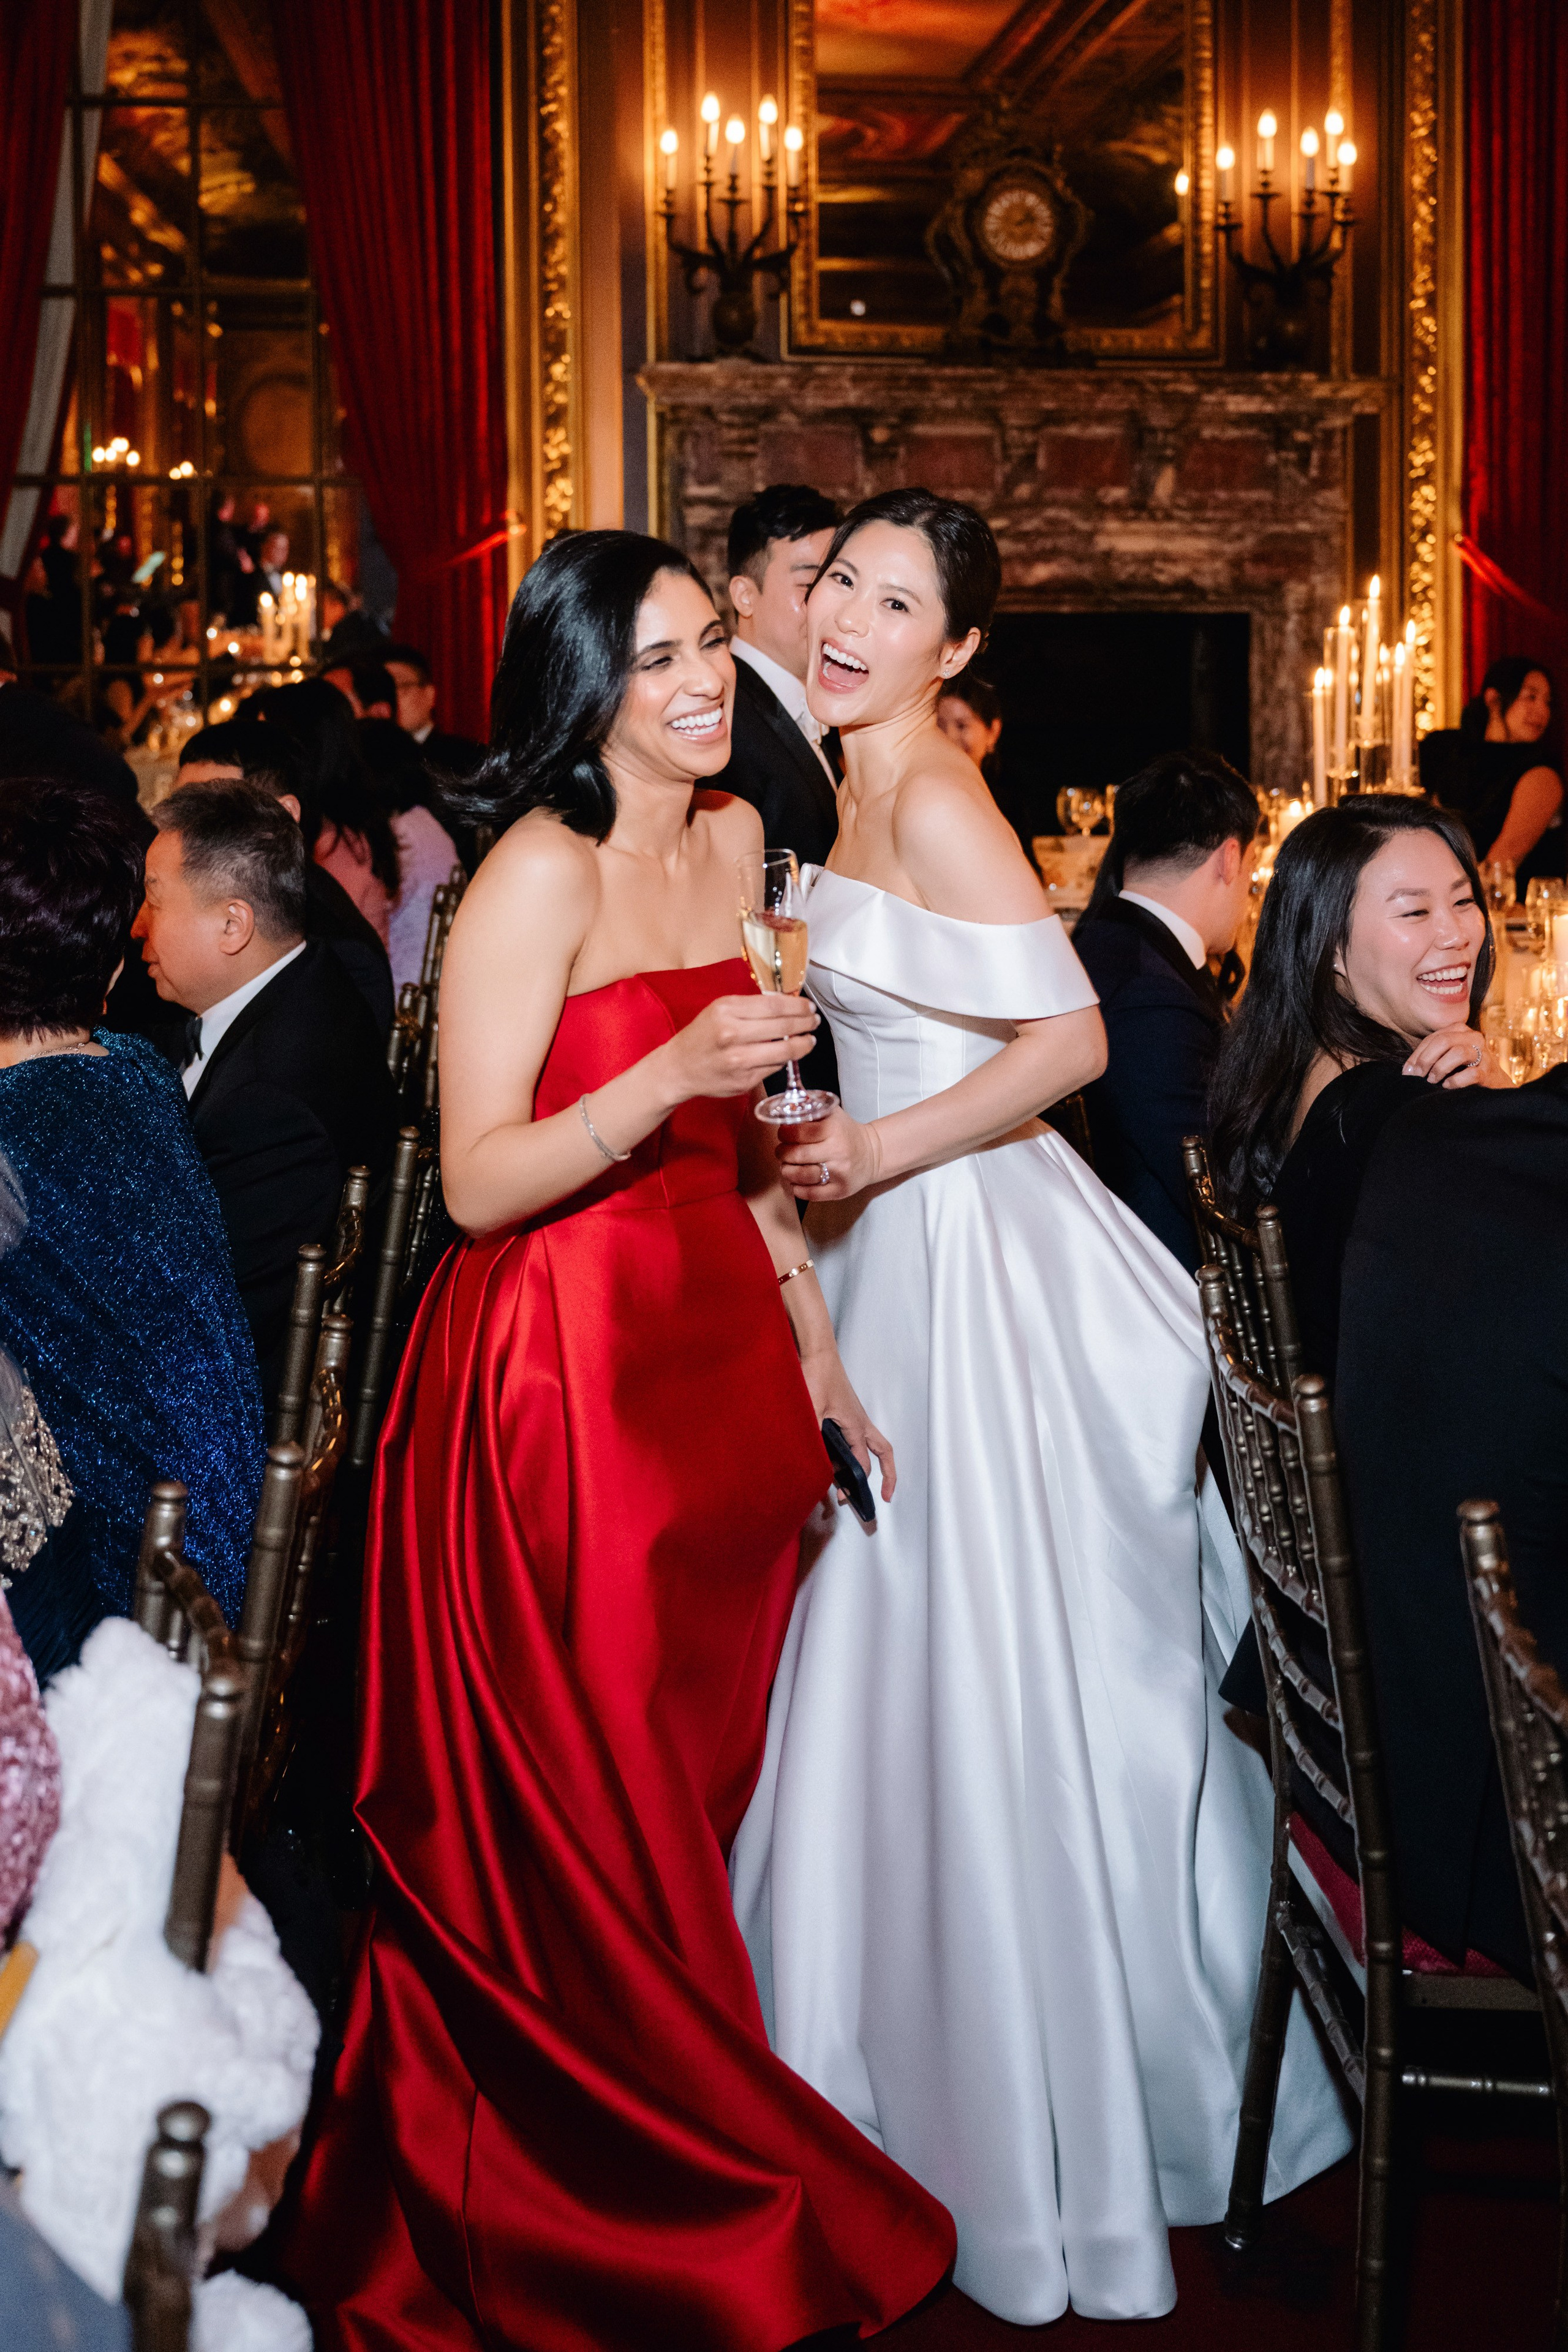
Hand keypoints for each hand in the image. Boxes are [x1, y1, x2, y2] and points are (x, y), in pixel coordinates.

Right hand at [659, 992, 818, 1102]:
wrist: (678, 1068)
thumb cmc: (701, 1036)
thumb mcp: (720, 1010)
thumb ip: (751, 1007)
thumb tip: (787, 1006)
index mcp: (727, 1011)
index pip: (774, 1005)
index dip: (797, 1006)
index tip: (808, 1007)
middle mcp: (732, 1035)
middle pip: (784, 1026)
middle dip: (806, 1023)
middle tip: (814, 1022)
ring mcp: (739, 1061)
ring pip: (785, 1051)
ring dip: (803, 1045)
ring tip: (809, 1040)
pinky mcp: (744, 1081)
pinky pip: (774, 1068)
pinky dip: (784, 1060)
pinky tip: (786, 1055)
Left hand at [777, 1106, 882, 1201]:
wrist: (872, 1154)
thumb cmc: (846, 1133)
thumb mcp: (832, 1115)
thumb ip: (810, 1109)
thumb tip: (787, 1106)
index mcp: (834, 1130)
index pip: (799, 1132)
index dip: (784, 1134)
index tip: (782, 1134)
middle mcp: (838, 1152)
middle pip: (797, 1155)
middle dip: (782, 1153)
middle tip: (781, 1152)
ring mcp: (840, 1173)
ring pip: (801, 1176)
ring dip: (787, 1171)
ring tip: (786, 1166)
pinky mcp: (840, 1191)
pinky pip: (810, 1194)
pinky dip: (797, 1188)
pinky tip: (796, 1181)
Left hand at [802, 1351, 895, 1502]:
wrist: (818, 1354)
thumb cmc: (817, 1376)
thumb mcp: (812, 1410)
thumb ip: (813, 1435)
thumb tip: (812, 1460)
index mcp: (856, 1426)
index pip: (862, 1463)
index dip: (855, 1484)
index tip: (845, 1498)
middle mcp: (860, 1423)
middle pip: (883, 1454)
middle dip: (885, 1476)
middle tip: (880, 1496)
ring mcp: (855, 1416)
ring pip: (874, 1444)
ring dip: (873, 1462)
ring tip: (864, 1482)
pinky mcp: (847, 1411)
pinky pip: (860, 1436)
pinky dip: (857, 1449)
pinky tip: (842, 1457)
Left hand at [1402, 1023, 1504, 1088]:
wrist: (1494, 1083)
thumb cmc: (1464, 1068)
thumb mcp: (1447, 1057)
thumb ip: (1429, 1057)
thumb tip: (1407, 1071)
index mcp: (1460, 1030)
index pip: (1432, 1038)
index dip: (1417, 1055)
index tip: (1408, 1071)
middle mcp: (1473, 1037)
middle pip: (1443, 1041)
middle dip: (1426, 1059)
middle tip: (1419, 1075)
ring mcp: (1483, 1054)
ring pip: (1458, 1053)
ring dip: (1440, 1068)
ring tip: (1433, 1080)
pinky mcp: (1489, 1071)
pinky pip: (1471, 1074)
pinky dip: (1455, 1081)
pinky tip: (1447, 1085)